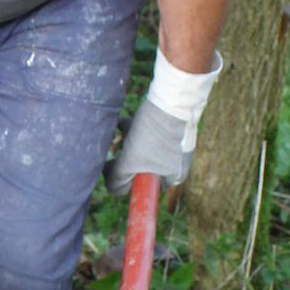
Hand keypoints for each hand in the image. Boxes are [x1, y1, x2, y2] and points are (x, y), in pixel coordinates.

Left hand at [105, 50, 222, 195]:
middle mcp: (178, 164)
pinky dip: (136, 130)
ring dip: (130, 142)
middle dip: (128, 157)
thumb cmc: (152, 135)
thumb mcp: (130, 162)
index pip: (147, 188)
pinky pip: (149, 135)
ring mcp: (176, 146)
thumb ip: (118, 180)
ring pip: (144, 150)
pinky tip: (125, 122)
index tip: (118, 167)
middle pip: (143, 168)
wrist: (170, 100)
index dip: (129, 181)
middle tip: (121, 147)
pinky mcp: (172, 129)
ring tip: (123, 131)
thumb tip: (111, 188)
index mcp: (175, 177)